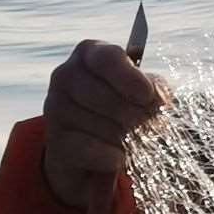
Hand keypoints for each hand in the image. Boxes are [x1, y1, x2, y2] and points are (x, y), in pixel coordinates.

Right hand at [40, 39, 163, 213]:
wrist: (92, 159)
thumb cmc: (120, 116)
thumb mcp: (142, 96)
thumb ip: (154, 90)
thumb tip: (159, 96)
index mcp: (90, 54)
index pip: (107, 58)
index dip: (130, 79)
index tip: (148, 96)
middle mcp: (65, 74)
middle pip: (104, 95)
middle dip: (132, 115)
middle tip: (144, 126)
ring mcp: (54, 106)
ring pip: (99, 124)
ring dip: (123, 138)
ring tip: (128, 141)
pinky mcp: (54, 139)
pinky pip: (88, 148)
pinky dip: (110, 156)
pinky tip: (118, 158)